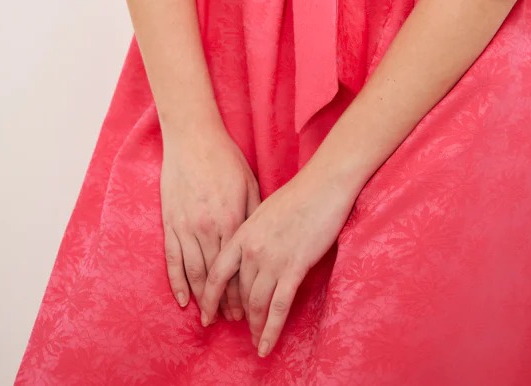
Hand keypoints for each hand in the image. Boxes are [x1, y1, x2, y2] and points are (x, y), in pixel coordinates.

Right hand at [160, 122, 260, 322]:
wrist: (192, 138)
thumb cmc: (225, 158)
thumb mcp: (249, 183)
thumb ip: (254, 215)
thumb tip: (262, 244)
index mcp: (231, 219)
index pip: (238, 267)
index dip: (243, 292)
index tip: (249, 310)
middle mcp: (207, 227)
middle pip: (216, 276)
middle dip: (224, 302)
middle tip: (232, 321)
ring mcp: (185, 226)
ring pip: (193, 273)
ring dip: (202, 299)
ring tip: (210, 318)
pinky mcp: (170, 222)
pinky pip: (172, 259)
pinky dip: (177, 283)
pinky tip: (183, 301)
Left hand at [199, 167, 357, 357]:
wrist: (323, 185)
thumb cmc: (298, 195)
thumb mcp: (264, 211)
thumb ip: (252, 234)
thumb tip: (247, 255)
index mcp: (242, 233)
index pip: (217, 274)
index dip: (209, 298)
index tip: (206, 316)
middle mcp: (252, 249)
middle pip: (238, 292)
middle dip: (239, 314)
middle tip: (241, 329)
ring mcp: (273, 259)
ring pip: (257, 303)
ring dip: (255, 327)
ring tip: (256, 342)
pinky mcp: (295, 266)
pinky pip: (279, 306)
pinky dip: (271, 330)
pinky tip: (267, 345)